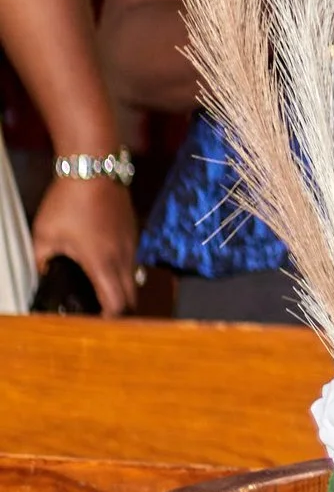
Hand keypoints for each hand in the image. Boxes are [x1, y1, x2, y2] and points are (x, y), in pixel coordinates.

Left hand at [26, 172, 137, 315]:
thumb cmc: (69, 199)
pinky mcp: (133, 230)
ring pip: (133, 276)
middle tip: (101, 312)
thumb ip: (42, 261)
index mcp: (101, 263)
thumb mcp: (44, 234)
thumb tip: (44, 273)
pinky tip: (105, 261)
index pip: (115, 303)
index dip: (109, 319)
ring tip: (102, 289)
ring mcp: (131, 242)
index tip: (99, 324)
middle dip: (118, 308)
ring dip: (121, 287)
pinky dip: (122, 267)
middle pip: (130, 296)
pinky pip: (132, 257)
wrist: (93, 167)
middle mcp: (123, 256)